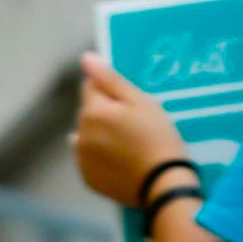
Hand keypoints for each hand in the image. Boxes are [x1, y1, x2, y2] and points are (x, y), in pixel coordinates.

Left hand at [72, 58, 190, 212]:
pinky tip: (122, 160)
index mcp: (92, 112)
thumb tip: (85, 58)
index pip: (90, 86)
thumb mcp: (140, 102)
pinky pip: (90, 158)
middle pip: (88, 112)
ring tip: (129, 144)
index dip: (111, 90)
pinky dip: (101, 156)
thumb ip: (110, 79)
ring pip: (88, 135)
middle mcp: (79, 135)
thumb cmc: (157, 136)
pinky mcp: (87, 178)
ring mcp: (82, 159)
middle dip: (106, 112)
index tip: (131, 103)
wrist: (163, 183)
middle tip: (136, 125)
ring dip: (101, 134)